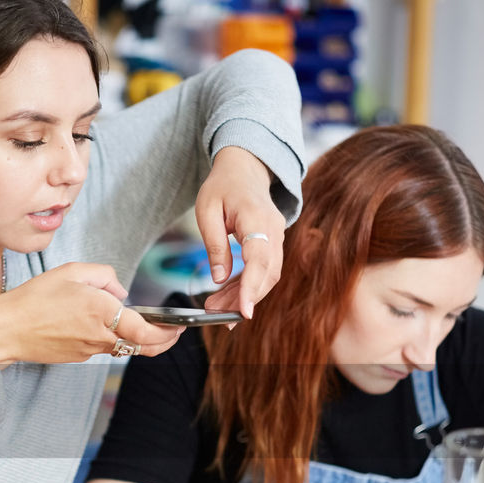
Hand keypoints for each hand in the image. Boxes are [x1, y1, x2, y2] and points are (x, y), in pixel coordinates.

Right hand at [0, 262, 182, 364]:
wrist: (5, 331)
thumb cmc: (33, 299)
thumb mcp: (71, 272)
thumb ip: (104, 276)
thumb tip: (119, 291)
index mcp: (102, 312)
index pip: (148, 332)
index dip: (169, 333)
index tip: (179, 326)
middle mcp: (100, 336)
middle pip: (143, 348)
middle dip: (163, 342)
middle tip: (173, 332)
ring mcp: (90, 350)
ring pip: (124, 347)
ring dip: (138, 339)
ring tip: (141, 324)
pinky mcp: (79, 357)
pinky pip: (104, 348)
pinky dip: (112, 338)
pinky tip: (104, 325)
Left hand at [195, 147, 285, 318]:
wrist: (244, 168)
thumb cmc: (222, 186)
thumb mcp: (206, 210)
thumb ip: (214, 245)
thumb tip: (219, 279)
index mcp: (255, 217)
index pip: (258, 259)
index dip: (252, 288)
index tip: (243, 313)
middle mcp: (273, 229)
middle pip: (266, 273)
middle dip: (244, 298)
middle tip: (215, 314)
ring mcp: (276, 236)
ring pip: (267, 275)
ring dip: (244, 295)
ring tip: (216, 307)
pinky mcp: (272, 243)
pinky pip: (263, 269)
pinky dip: (247, 286)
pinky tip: (227, 296)